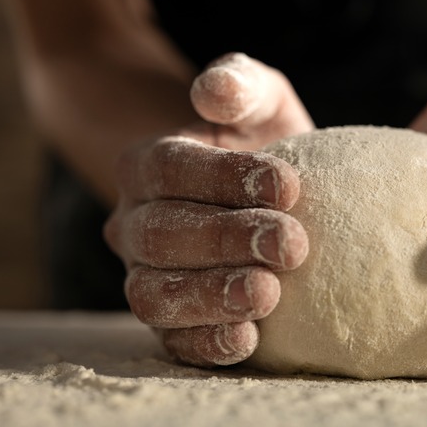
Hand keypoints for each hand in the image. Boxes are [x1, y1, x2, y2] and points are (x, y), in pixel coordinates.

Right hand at [105, 54, 312, 365]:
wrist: (272, 200)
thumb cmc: (266, 144)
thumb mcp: (262, 101)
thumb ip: (241, 83)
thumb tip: (214, 90)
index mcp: (148, 166)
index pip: (169, 169)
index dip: (223, 178)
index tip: (287, 187)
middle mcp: (135, 225)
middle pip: (159, 235)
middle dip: (226, 239)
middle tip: (292, 244)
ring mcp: (147, 277)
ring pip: (154, 295)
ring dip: (209, 296)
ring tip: (267, 294)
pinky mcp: (172, 323)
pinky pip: (174, 342)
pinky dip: (206, 343)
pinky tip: (249, 338)